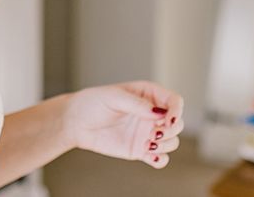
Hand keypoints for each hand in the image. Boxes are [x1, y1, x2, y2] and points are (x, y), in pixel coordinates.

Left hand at [63, 81, 184, 167]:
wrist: (76, 123)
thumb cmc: (92, 103)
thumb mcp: (113, 97)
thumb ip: (136, 104)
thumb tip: (159, 113)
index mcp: (147, 94)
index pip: (173, 101)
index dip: (176, 110)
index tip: (168, 120)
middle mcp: (150, 114)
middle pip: (177, 123)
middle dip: (171, 130)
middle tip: (154, 133)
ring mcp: (147, 132)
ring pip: (172, 141)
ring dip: (166, 145)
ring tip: (148, 144)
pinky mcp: (141, 149)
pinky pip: (161, 158)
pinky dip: (161, 160)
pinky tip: (150, 156)